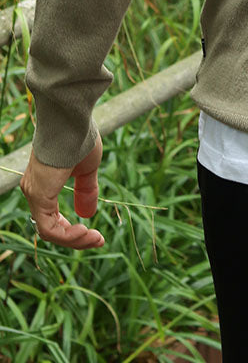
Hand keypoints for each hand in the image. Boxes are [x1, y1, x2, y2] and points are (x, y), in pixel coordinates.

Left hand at [20, 134, 104, 248]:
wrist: (71, 122)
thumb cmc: (78, 139)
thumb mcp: (86, 169)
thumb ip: (85, 191)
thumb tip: (88, 214)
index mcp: (44, 184)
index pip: (53, 218)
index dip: (72, 230)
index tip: (95, 232)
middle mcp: (35, 190)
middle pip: (51, 228)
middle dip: (75, 238)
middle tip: (98, 240)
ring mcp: (35, 194)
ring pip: (49, 231)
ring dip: (74, 239)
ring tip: (95, 237)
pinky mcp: (39, 196)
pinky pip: (49, 229)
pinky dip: (68, 235)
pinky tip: (85, 231)